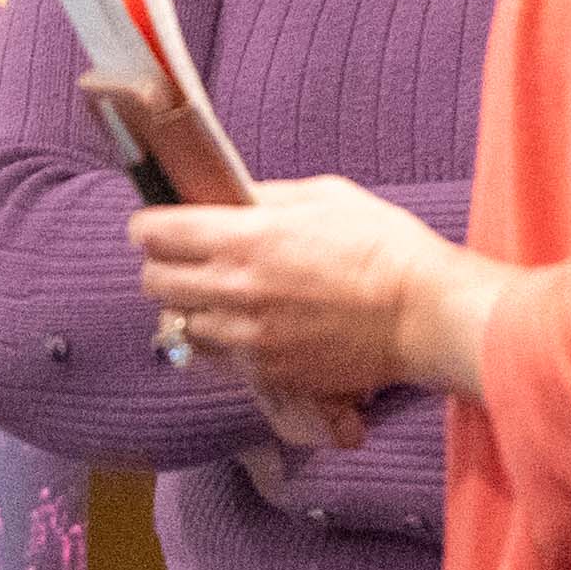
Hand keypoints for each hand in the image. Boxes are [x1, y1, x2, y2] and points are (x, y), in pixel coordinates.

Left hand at [133, 176, 493, 401]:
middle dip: (160, 268)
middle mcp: (237, 290)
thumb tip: (233, 201)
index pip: (158, 234)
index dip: (147, 226)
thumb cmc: (383, 248)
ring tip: (212, 298)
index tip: (152, 226)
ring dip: (189, 309)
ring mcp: (249, 338)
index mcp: (246, 238)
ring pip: (181, 326)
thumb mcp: (325, 196)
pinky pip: (218, 359)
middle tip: (179, 260)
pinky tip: (241, 328)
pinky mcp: (268, 373)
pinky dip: (218, 344)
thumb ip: (267, 199)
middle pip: (156, 283)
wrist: (423, 315)